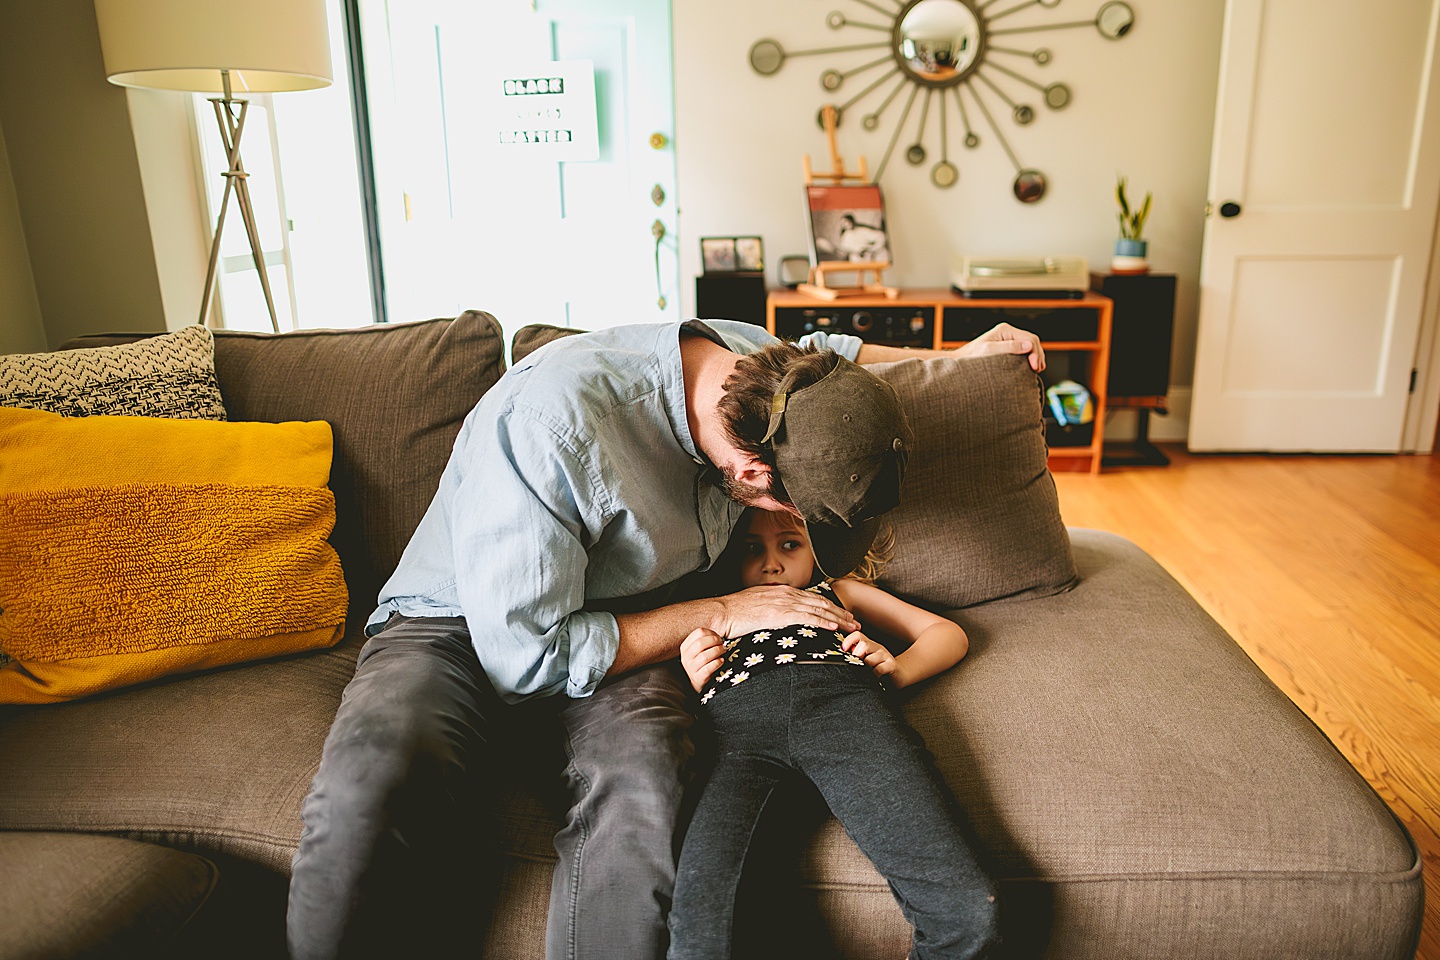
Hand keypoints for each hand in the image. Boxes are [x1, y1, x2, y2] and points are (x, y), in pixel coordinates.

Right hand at [680, 627, 725, 691]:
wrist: (697, 681)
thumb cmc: (701, 662)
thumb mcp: (698, 650)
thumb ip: (704, 640)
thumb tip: (719, 631)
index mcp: (685, 646)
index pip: (698, 632)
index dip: (711, 633)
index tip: (718, 637)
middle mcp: (686, 657)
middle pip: (700, 643)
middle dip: (715, 642)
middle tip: (722, 644)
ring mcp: (691, 668)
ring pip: (704, 656)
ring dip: (717, 652)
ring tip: (723, 651)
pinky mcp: (698, 678)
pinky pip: (708, 669)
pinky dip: (717, 663)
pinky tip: (721, 661)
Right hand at [717, 585, 860, 638]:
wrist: (722, 612)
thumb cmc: (735, 611)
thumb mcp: (757, 605)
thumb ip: (772, 608)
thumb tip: (779, 617)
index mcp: (782, 591)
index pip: (812, 598)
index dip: (829, 607)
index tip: (841, 615)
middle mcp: (787, 594)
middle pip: (820, 603)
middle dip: (840, 612)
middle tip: (854, 622)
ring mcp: (785, 603)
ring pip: (819, 610)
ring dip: (838, 618)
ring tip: (851, 626)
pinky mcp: (781, 614)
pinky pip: (807, 618)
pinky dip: (823, 622)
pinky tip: (834, 627)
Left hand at [841, 631, 897, 678]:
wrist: (901, 674)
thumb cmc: (881, 667)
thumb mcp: (868, 659)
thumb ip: (857, 654)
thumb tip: (842, 652)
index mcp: (870, 645)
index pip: (857, 635)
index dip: (849, 640)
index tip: (843, 649)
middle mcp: (878, 648)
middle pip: (864, 645)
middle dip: (857, 656)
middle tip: (858, 664)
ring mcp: (886, 656)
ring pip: (870, 659)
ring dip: (867, 667)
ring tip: (869, 672)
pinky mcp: (892, 666)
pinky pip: (880, 669)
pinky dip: (875, 674)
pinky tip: (876, 677)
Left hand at [953, 322, 1045, 371]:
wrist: (963, 360)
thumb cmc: (972, 356)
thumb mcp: (990, 351)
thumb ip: (1009, 347)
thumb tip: (1028, 346)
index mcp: (1005, 330)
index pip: (1029, 338)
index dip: (1035, 352)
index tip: (1034, 366)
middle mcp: (1009, 333)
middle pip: (1032, 341)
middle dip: (1037, 355)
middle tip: (1037, 369)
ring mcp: (1009, 340)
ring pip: (1030, 346)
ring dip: (1036, 357)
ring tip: (1036, 369)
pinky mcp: (1009, 348)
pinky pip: (1025, 351)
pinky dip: (1030, 358)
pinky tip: (1031, 367)